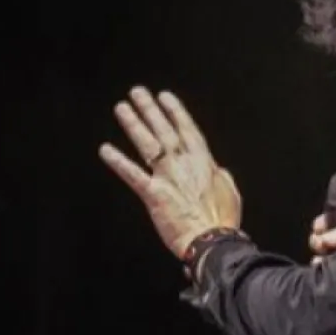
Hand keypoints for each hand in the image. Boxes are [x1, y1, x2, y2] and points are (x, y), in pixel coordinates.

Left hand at [99, 87, 243, 258]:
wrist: (213, 242)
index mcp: (204, 162)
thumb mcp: (230, 192)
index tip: (164, 97)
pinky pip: (133, 174)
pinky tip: (106, 150)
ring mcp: (168, 178)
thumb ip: (220, 176)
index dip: (175, 111)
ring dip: (133, 125)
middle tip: (137, 92)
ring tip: (122, 108)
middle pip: (164, 130)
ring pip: (148, 145)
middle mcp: (184, 164)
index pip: (187, 129)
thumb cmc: (222, 222)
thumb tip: (218, 168)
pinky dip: (118, 161)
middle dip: (150, 109)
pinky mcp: (154, 195)